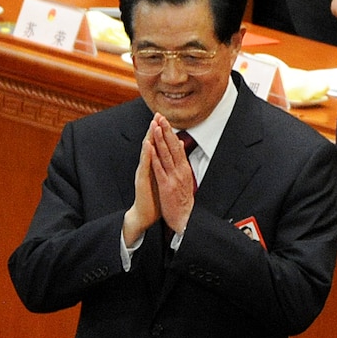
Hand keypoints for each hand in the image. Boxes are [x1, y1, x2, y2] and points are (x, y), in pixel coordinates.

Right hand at [123, 122, 161, 245]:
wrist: (145, 214)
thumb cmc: (155, 197)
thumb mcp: (163, 178)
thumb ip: (166, 165)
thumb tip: (173, 153)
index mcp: (155, 166)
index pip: (158, 146)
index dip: (162, 132)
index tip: (165, 118)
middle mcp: (148, 167)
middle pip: (152, 145)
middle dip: (155, 130)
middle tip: (157, 115)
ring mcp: (144, 172)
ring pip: (147, 152)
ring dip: (149, 138)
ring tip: (152, 125)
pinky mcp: (142, 180)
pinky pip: (145, 165)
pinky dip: (146, 154)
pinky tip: (147, 145)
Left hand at [148, 114, 195, 233]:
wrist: (184, 220)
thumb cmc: (183, 202)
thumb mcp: (186, 180)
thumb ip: (182, 163)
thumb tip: (181, 146)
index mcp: (185, 169)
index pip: (177, 147)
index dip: (171, 133)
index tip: (165, 121)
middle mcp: (181, 171)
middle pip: (173, 147)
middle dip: (166, 131)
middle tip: (161, 117)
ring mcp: (174, 178)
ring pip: (166, 155)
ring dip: (160, 140)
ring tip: (155, 127)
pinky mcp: (166, 186)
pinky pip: (159, 169)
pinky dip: (154, 158)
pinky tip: (151, 149)